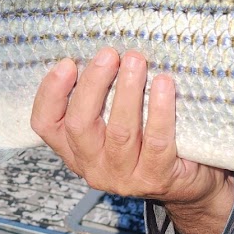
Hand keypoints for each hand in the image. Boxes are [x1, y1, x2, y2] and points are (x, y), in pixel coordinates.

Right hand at [30, 48, 232, 220]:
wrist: (187, 183)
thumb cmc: (147, 141)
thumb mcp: (113, 122)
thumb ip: (101, 98)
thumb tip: (101, 50)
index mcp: (74, 149)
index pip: (46, 124)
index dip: (51, 93)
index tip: (67, 63)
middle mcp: (92, 166)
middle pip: (80, 125)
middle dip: (94, 84)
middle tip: (109, 54)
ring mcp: (123, 177)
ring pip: (119, 131)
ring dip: (127, 91)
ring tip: (136, 61)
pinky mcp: (155, 179)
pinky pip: (156, 142)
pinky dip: (160, 110)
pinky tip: (164, 85)